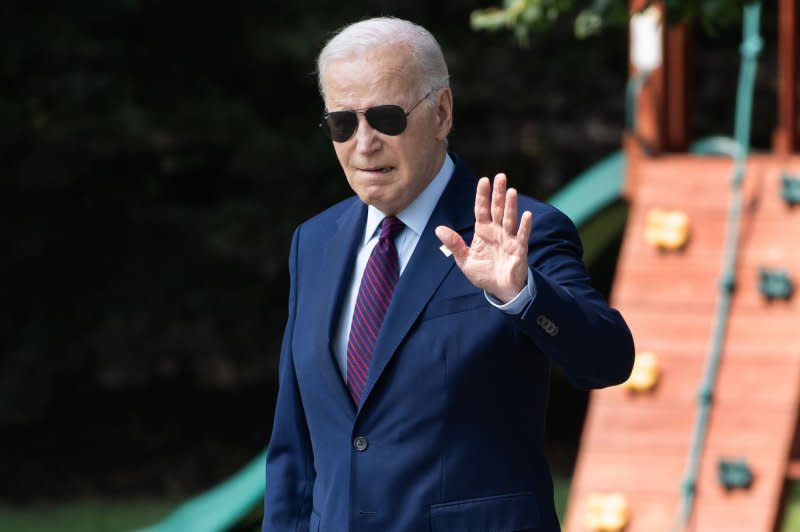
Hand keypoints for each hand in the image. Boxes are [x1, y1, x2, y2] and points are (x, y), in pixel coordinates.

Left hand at [435, 173, 532, 303]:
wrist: (500, 289)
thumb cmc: (483, 273)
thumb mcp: (464, 260)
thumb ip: (454, 244)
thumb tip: (438, 229)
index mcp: (483, 231)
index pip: (481, 209)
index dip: (482, 195)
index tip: (483, 180)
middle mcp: (497, 231)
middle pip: (497, 209)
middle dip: (498, 193)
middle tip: (500, 176)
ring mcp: (509, 238)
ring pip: (509, 218)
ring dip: (511, 206)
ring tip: (511, 191)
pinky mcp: (519, 249)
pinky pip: (522, 235)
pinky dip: (524, 226)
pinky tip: (526, 215)